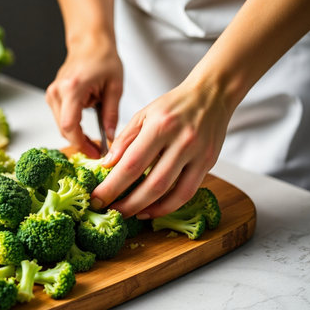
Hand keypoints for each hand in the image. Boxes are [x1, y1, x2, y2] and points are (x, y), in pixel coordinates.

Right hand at [45, 38, 122, 157]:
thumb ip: (111, 115)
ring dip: (77, 135)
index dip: (81, 144)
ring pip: (62, 126)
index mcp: (73, 88)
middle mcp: (57, 91)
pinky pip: (61, 118)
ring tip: (94, 138)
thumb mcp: (115, 87)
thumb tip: (110, 137)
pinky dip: (73, 126)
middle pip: (64, 129)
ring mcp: (52, 94)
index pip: (70, 126)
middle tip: (97, 150)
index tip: (94, 152)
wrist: (89, 43)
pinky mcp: (52, 96)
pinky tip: (86, 127)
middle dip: (80, 143)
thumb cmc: (102, 58)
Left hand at [91, 77, 231, 217]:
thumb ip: (124, 140)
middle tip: (111, 211)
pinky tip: (151, 209)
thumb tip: (106, 166)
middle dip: (128, 203)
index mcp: (160, 126)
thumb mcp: (143, 114)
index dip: (112, 186)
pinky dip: (168, 206)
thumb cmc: (173, 105)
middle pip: (151, 183)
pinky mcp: (208, 163)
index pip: (131, 164)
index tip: (97, 199)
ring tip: (128, 214)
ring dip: (147, 208)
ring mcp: (198, 154)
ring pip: (170, 192)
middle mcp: (181, 141)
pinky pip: (187, 193)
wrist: (211, 95)